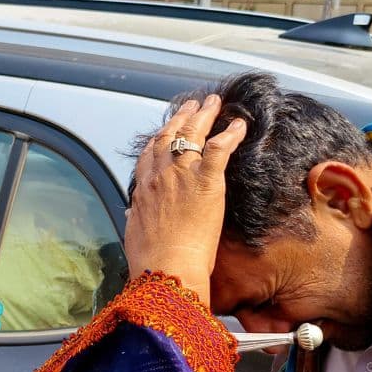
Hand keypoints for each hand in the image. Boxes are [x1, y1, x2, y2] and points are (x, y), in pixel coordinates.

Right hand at [124, 94, 246, 305]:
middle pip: (170, 135)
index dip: (161, 136)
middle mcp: (159, 174)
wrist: (165, 268)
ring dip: (204, 114)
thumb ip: (136, 217)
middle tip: (193, 104)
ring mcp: (182, 174)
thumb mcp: (134, 233)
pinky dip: (230, 133)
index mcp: (143, 187)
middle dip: (182, 116)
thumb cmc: (150, 259)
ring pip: (192, 133)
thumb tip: (132, 213)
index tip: (169, 127)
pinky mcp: (206, 181)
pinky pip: (220, 148)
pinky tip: (239, 124)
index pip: (150, 152)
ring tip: (213, 103)